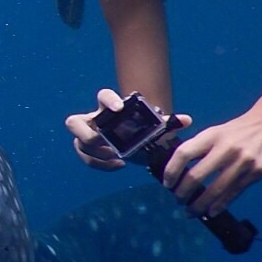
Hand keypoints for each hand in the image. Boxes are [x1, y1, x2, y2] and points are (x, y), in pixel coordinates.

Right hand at [64, 88, 193, 171]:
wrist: (135, 138)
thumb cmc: (142, 127)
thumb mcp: (154, 125)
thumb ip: (168, 122)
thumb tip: (187, 120)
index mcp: (110, 107)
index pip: (103, 96)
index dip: (108, 100)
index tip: (119, 108)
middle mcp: (94, 119)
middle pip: (74, 122)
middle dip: (86, 134)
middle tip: (103, 142)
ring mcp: (88, 134)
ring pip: (78, 143)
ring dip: (94, 153)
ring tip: (114, 157)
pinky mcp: (88, 149)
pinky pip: (85, 157)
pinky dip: (98, 164)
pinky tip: (117, 165)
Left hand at [160, 110, 261, 216]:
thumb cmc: (237, 131)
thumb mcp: (215, 133)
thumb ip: (198, 149)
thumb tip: (178, 172)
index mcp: (211, 136)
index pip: (184, 153)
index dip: (171, 170)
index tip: (167, 184)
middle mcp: (226, 148)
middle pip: (196, 176)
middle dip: (183, 193)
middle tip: (178, 200)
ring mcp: (243, 162)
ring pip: (215, 190)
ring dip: (199, 205)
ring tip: (191, 212)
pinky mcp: (256, 173)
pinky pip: (233, 194)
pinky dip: (219, 205)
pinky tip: (210, 212)